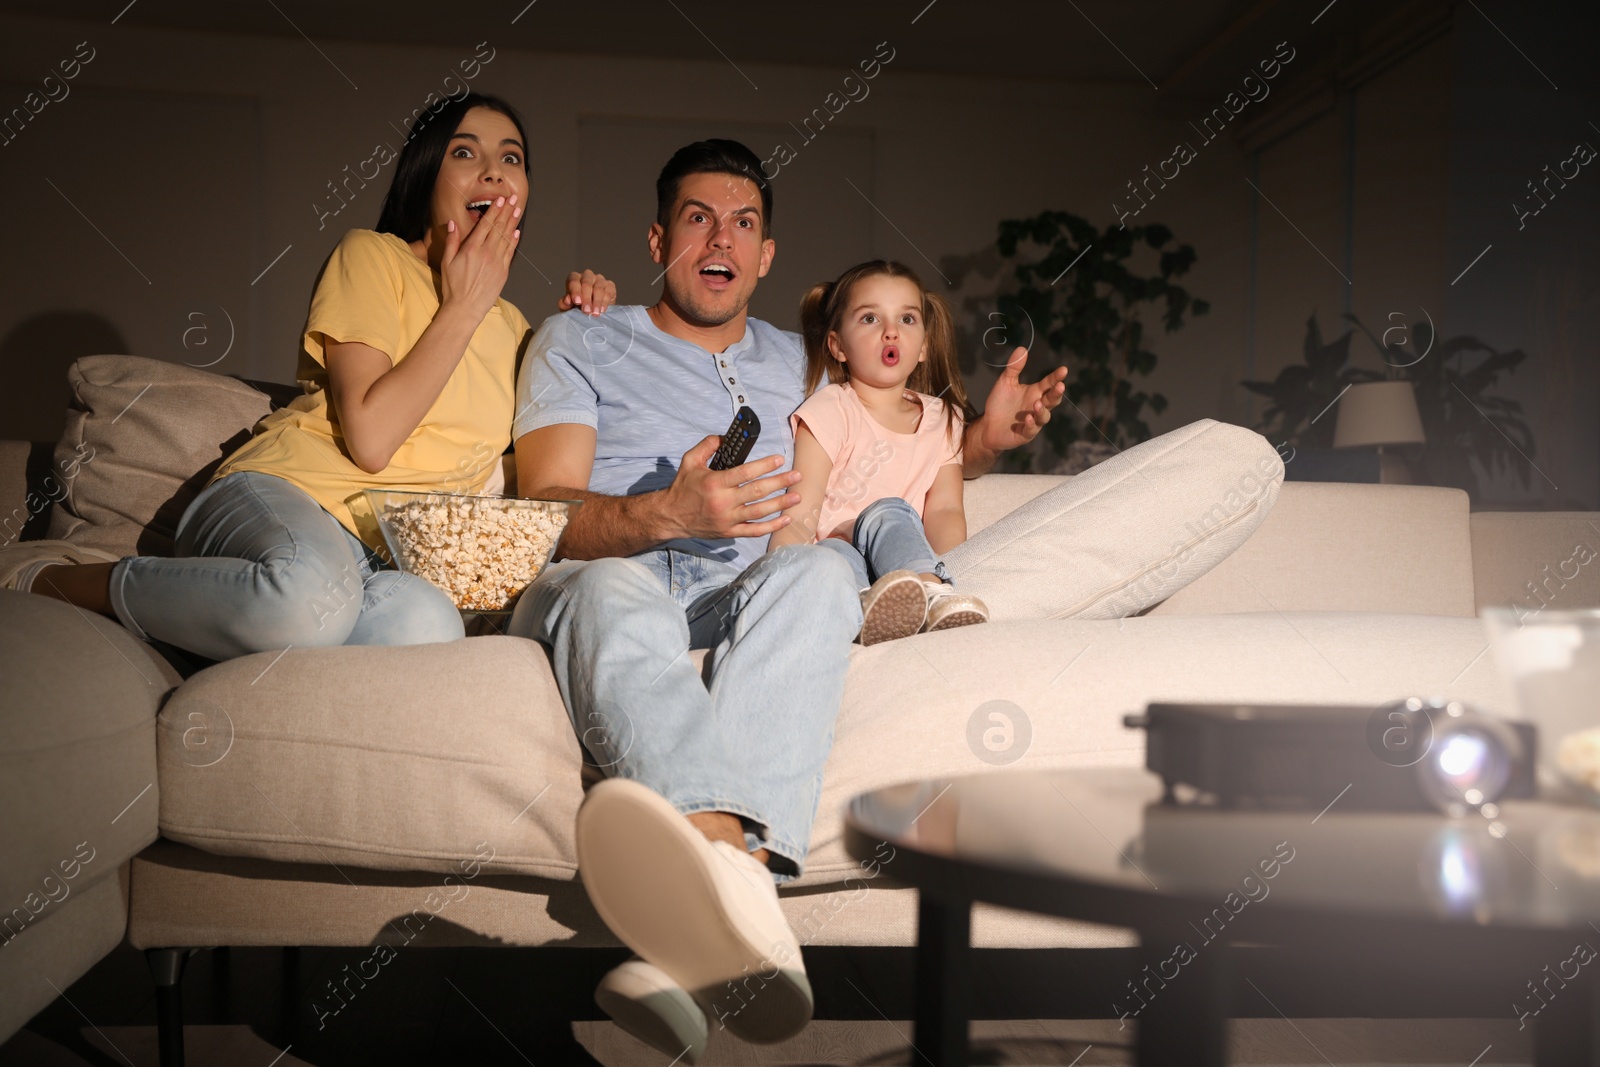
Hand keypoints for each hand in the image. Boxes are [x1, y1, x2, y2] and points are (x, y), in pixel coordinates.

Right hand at [440, 194, 519, 321]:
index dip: (494, 211)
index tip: (500, 200)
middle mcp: (486, 253)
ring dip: (512, 222)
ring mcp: (497, 263)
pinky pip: (510, 253)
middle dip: (506, 211)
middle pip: (499, 228)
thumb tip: (452, 223)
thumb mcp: (447, 261)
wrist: (465, 308)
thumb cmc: (453, 286)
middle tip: (513, 198)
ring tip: (517, 210)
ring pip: (507, 238)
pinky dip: (514, 241)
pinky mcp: (503, 272)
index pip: (486, 224)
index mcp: (471, 248)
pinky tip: (517, 232)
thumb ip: (451, 241)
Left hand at [558, 270, 616, 316]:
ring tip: (595, 313)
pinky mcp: (610, 285)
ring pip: (598, 288)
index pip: (574, 281)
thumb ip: (564, 303)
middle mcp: (587, 276)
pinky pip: (608, 292)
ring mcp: (599, 279)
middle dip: (586, 299)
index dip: (575, 291)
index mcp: (574, 278)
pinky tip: (602, 310)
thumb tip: (567, 300)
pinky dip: (605, 302)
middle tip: (586, 311)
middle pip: (586, 284)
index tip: (577, 302)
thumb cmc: (576, 307)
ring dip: (596, 302)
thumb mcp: (567, 307)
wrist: (591, 311)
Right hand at [661, 436, 801, 539]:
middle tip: (797, 476)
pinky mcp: (730, 532)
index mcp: (714, 483)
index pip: (744, 473)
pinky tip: (786, 519)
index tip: (779, 459)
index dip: (764, 466)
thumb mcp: (690, 461)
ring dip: (781, 504)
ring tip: (797, 496)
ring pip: (759, 512)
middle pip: (757, 492)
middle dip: (780, 483)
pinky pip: (754, 531)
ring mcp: (728, 519)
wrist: (671, 517)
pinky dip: (772, 526)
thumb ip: (707, 445)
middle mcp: (723, 502)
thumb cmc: (682, 487)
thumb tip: (724, 437)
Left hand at [975, 346, 1067, 454]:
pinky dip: (1031, 424)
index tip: (1064, 370)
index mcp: (1035, 392)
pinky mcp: (1025, 434)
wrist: (987, 425)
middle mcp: (1037, 406)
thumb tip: (1022, 348)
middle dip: (1057, 393)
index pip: (1049, 383)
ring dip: (1042, 410)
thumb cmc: (999, 403)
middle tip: (1060, 386)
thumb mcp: (1005, 382)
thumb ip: (1014, 368)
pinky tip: (1027, 417)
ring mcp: (1033, 421)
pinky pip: (1031, 430)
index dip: (1056, 377)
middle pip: (1052, 400)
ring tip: (1037, 403)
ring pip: (1044, 416)